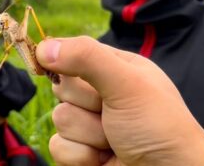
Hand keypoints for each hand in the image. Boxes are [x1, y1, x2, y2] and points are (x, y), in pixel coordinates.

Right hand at [36, 36, 203, 165]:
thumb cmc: (160, 127)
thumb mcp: (126, 83)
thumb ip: (86, 58)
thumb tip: (43, 48)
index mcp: (115, 68)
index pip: (71, 53)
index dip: (60, 59)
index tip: (48, 62)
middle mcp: (102, 94)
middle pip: (62, 88)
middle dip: (86, 104)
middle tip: (113, 112)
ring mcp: (92, 124)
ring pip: (59, 119)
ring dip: (88, 134)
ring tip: (117, 140)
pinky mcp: (83, 153)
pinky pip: (58, 147)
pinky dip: (81, 156)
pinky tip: (105, 158)